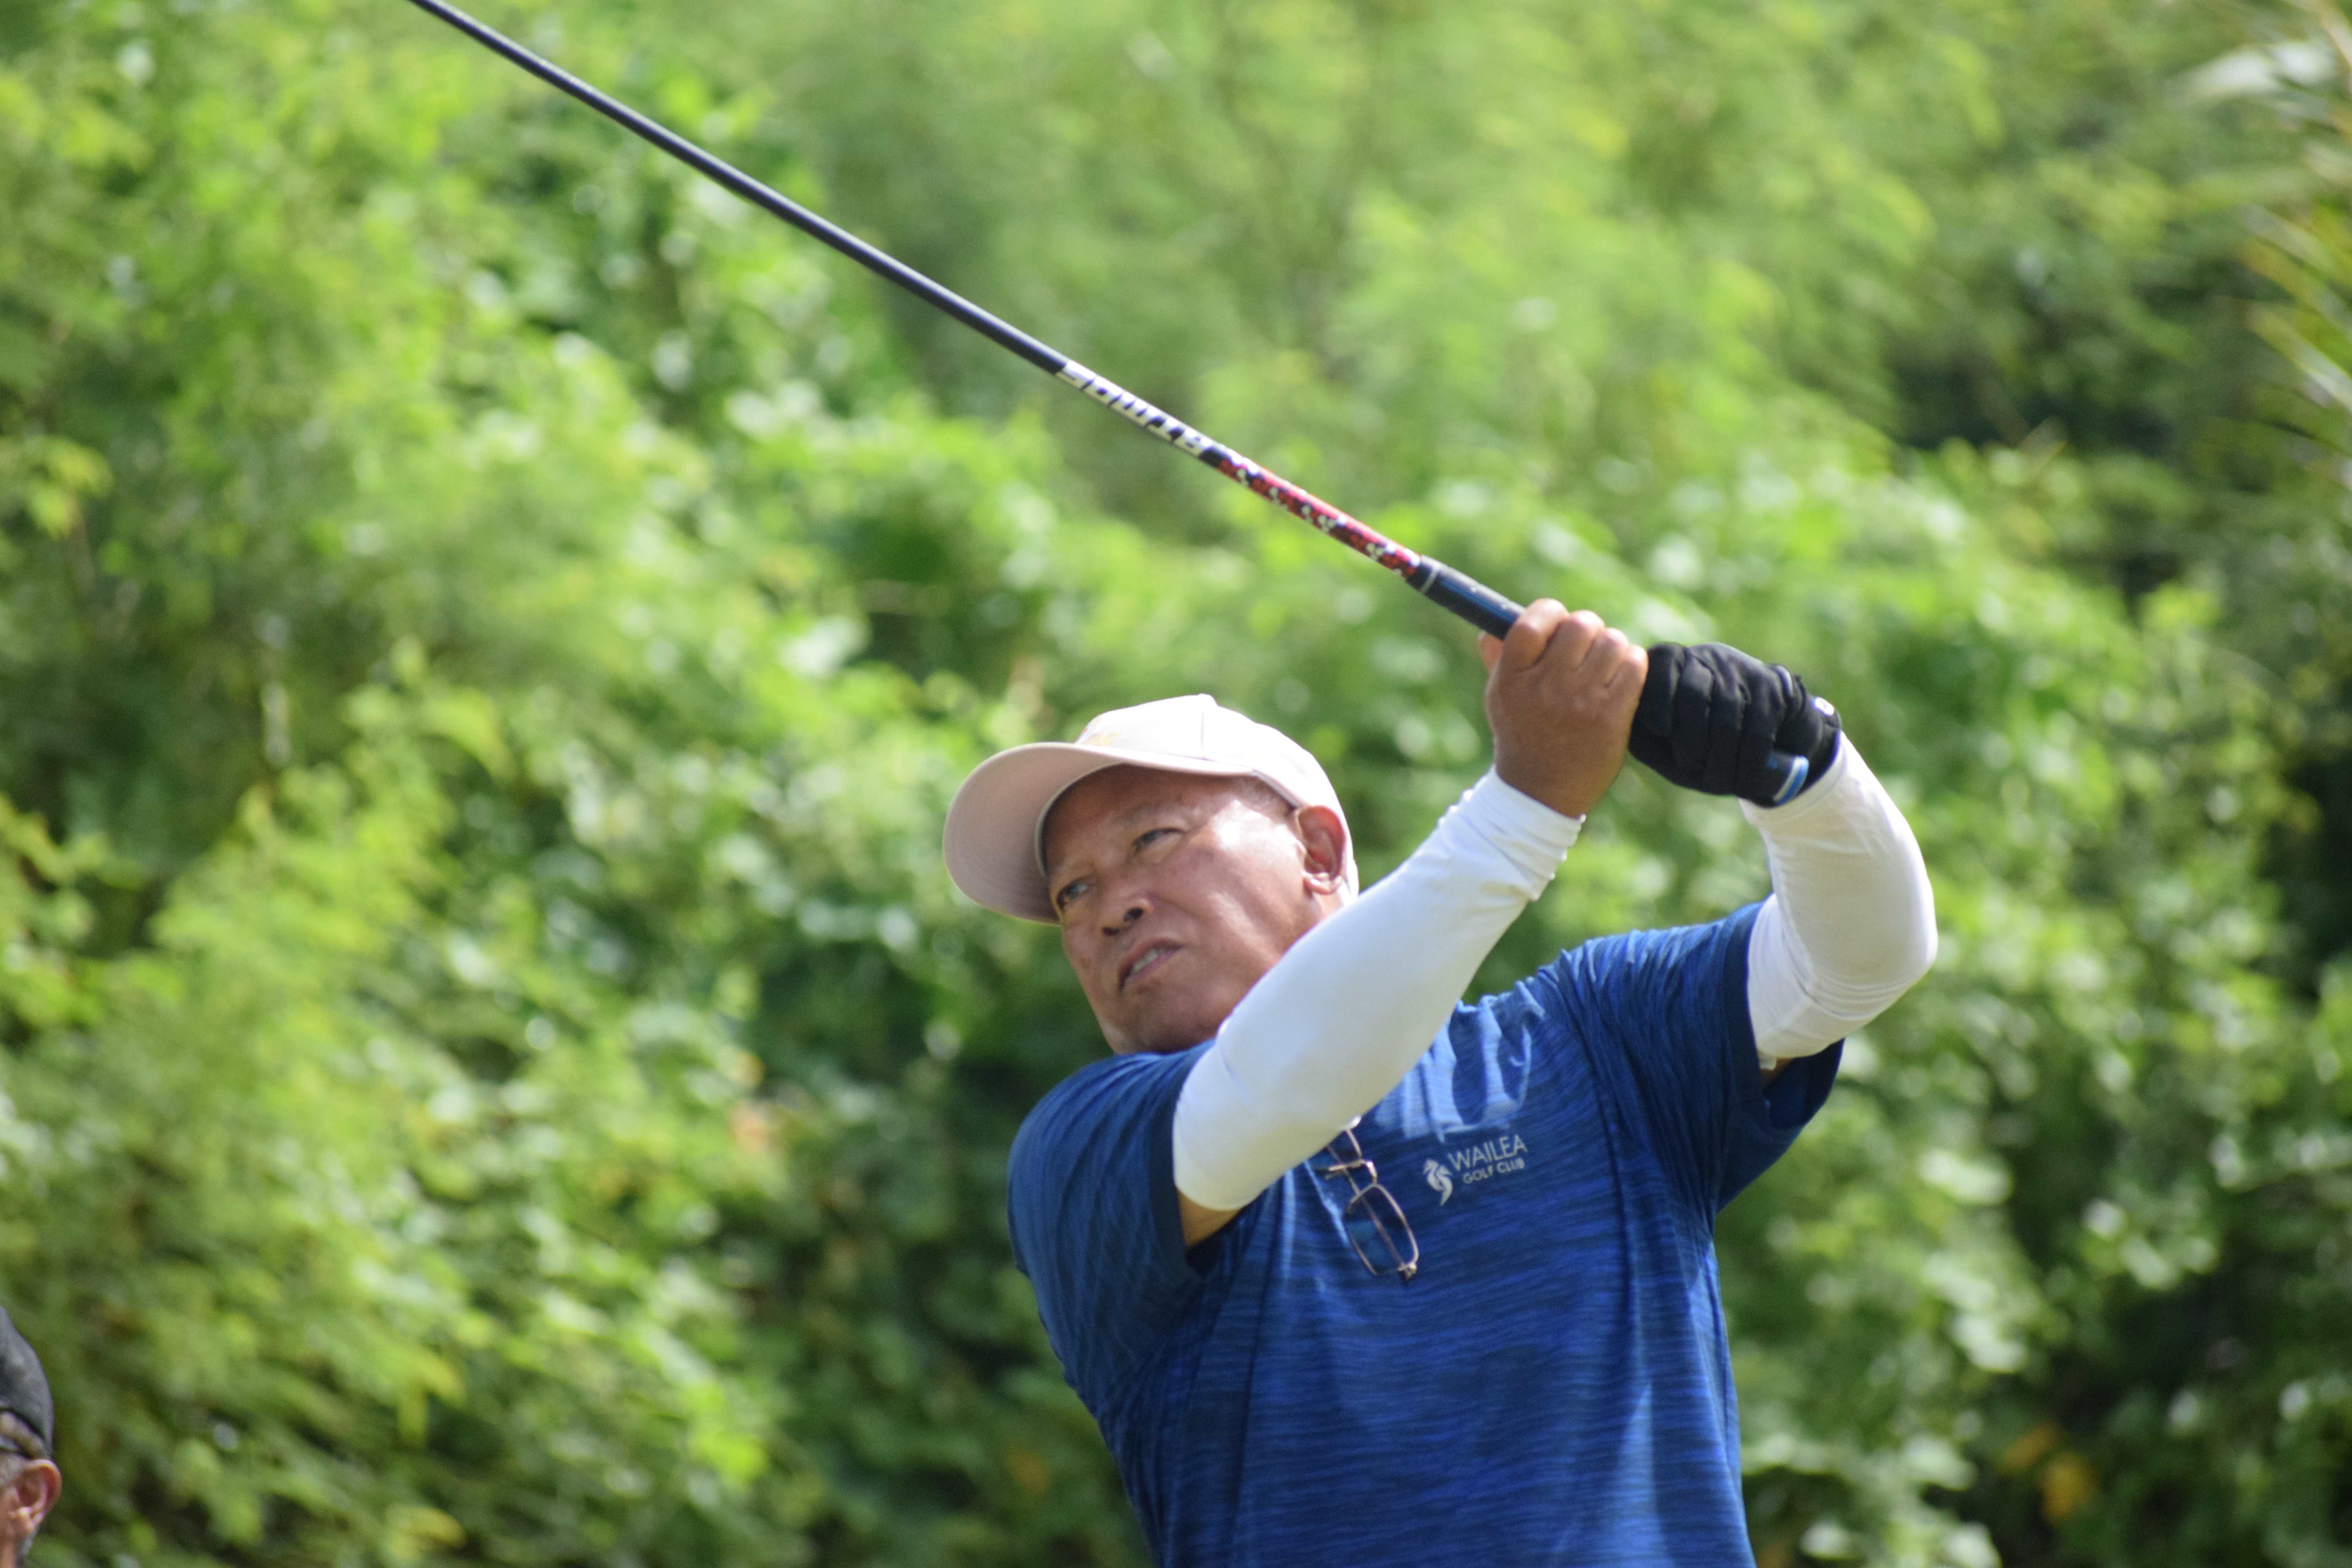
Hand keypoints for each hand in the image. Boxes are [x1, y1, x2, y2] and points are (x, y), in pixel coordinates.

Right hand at [1476, 602, 1646, 818]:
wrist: (1542, 792)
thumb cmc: (1522, 736)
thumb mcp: (1500, 699)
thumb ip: (1497, 660)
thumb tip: (1491, 627)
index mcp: (1512, 679)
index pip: (1532, 622)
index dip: (1550, 612)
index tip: (1556, 623)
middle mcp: (1545, 687)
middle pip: (1579, 624)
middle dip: (1586, 629)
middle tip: (1584, 647)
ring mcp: (1581, 701)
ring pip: (1612, 641)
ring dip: (1611, 647)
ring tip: (1602, 666)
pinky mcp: (1611, 716)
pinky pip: (1634, 664)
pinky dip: (1631, 663)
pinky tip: (1620, 677)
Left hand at [1629, 642, 1841, 805]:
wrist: (1761, 740)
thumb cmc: (1700, 747)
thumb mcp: (1665, 746)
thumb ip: (1643, 739)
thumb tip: (1625, 734)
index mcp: (1669, 665)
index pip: (1658, 671)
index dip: (1657, 701)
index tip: (1660, 731)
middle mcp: (1703, 658)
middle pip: (1693, 691)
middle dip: (1692, 735)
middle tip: (1691, 767)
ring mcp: (1740, 668)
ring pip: (1728, 708)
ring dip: (1724, 753)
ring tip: (1719, 783)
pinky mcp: (1771, 684)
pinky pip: (1759, 721)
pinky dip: (1751, 757)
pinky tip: (1745, 780)